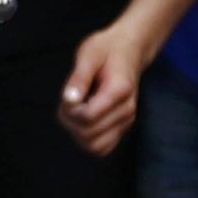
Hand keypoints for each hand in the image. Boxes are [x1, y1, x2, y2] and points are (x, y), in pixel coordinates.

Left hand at [57, 26, 151, 155]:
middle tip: (69, 101)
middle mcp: (127, 110)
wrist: (129, 50)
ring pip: (95, 147)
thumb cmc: (106, 50)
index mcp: (119, 91)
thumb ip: (78, 78)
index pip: (88, 117)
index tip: (68, 95)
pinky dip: (88, 139)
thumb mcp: (89, 54)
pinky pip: (102, 147)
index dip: (70, 111)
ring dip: (77, 133)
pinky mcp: (122, 127)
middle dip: (70, 122)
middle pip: (89, 135)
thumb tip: (69, 101)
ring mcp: (126, 121)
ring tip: (75, 111)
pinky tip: (83, 120)